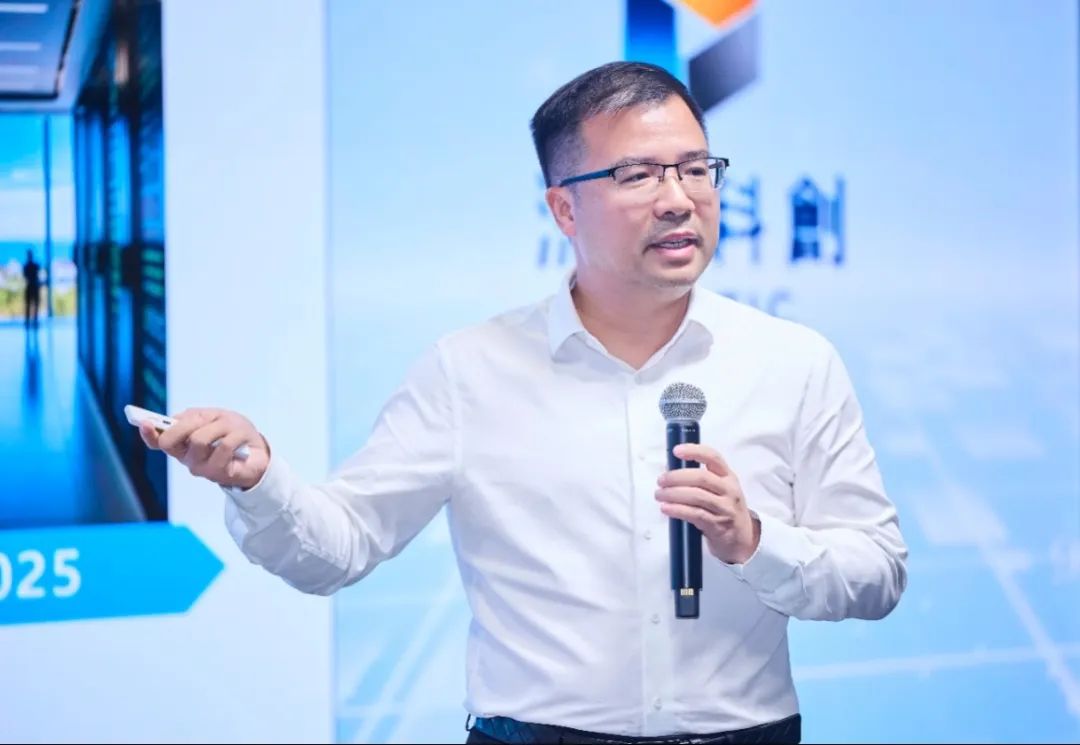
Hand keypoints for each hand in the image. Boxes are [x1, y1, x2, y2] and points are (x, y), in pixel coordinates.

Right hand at [138, 407, 269, 489]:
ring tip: (231, 429)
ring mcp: (201, 468)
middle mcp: (187, 458)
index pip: (158, 442)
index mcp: (182, 444)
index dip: (148, 434)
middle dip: (189, 424)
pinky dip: (236, 437)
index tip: (143, 422)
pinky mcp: (218, 474)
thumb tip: (175, 420)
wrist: (259, 452)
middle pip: (174, 439)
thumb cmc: (234, 432)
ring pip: (199, 440)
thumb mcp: (214, 417)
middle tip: (207, 420)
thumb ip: (193, 418)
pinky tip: (241, 442)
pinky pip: (222, 447)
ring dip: (219, 427)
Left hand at [655, 443, 760, 564]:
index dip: (694, 451)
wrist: (742, 538)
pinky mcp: (717, 525)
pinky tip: (666, 508)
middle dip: (677, 477)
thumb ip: (698, 479)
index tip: (676, 451)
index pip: (713, 457)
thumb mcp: (719, 489)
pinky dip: (677, 510)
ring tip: (659, 495)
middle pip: (701, 477)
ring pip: (697, 496)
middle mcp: (729, 490)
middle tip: (661, 481)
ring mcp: (725, 508)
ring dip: (673, 494)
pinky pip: (695, 514)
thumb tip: (668, 471)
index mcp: (728, 476)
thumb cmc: (724, 509)